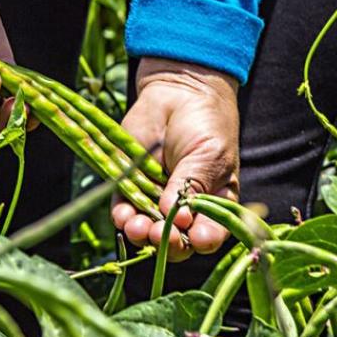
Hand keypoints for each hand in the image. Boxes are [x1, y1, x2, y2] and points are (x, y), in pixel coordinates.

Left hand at [110, 58, 238, 260]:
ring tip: (138, 227)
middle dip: (169, 243)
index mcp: (213, 205)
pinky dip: (122, 217)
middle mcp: (183, 210)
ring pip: (147, 230)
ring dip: (142, 234)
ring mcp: (155, 200)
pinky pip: (124, 209)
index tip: (198, 237)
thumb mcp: (209, 154)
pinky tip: (123, 216)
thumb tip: (175, 219)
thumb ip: (193, 186)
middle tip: (164, 234)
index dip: (203, 240)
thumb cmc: (204, 124)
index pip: (210, 234)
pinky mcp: (129, 186)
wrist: (176, 93)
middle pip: (176, 241)